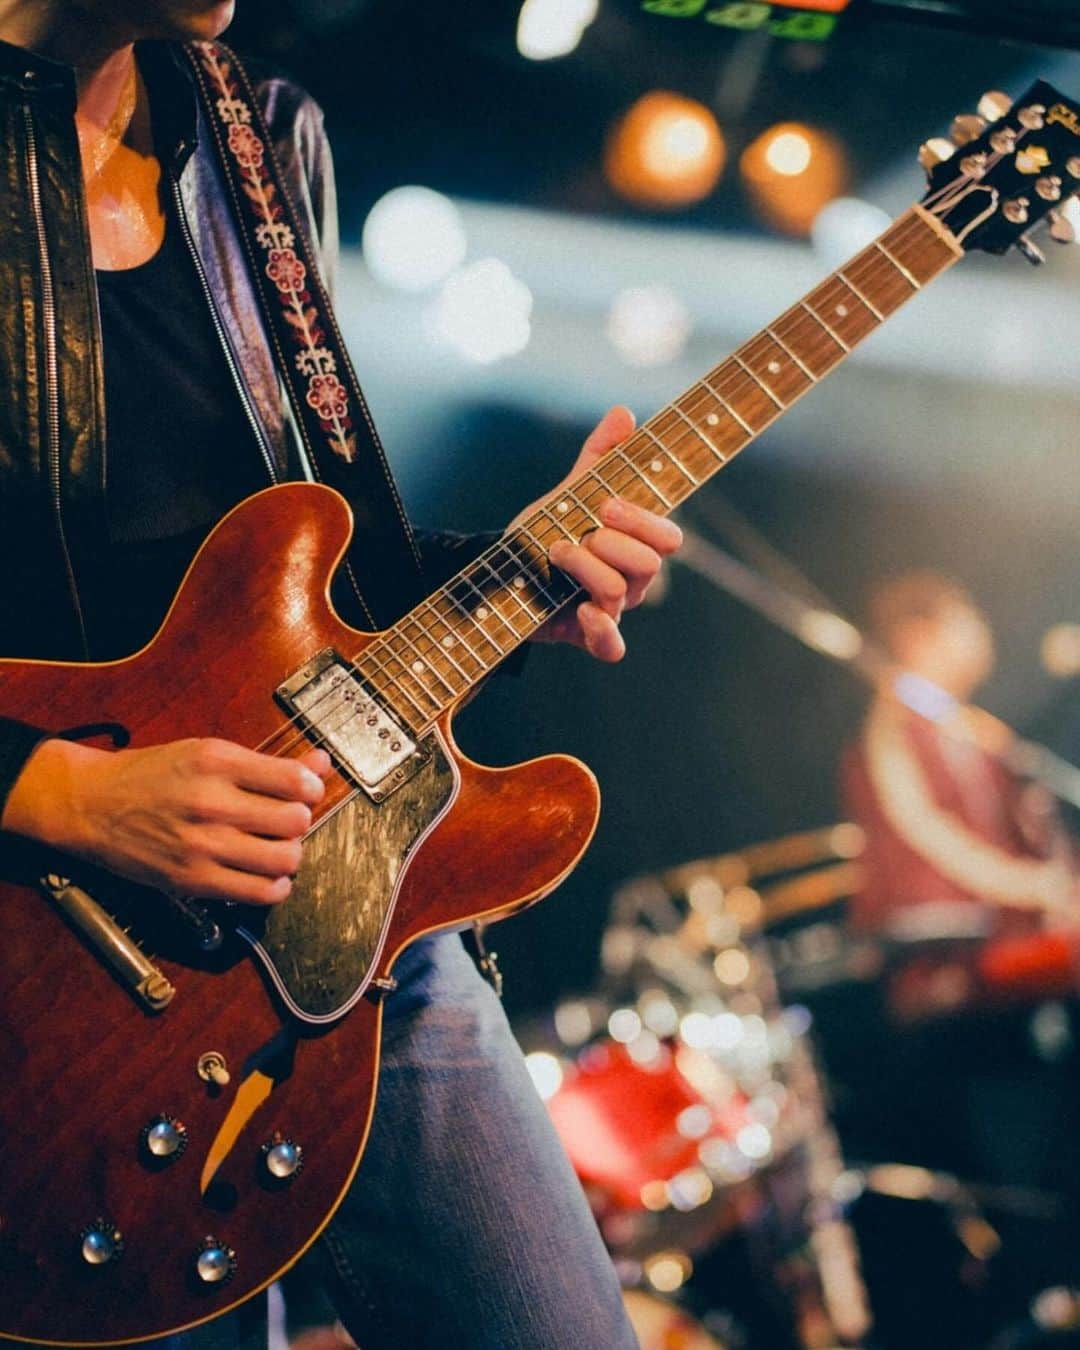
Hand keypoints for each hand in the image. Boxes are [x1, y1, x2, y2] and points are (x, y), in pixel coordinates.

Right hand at [1, 737, 332, 904]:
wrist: (92, 804)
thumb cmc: (152, 775)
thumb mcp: (208, 753)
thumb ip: (268, 764)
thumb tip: (321, 762)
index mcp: (217, 762)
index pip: (294, 780)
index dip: (312, 788)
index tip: (307, 792)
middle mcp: (211, 802)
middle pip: (295, 821)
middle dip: (300, 821)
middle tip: (287, 820)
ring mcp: (201, 844)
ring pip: (284, 859)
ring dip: (290, 855)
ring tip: (277, 848)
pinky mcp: (192, 880)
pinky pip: (258, 893)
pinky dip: (274, 887)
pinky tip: (266, 875)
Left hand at [517, 406, 681, 660]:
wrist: (502, 570)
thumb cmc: (547, 530)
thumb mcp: (571, 490)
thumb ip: (599, 456)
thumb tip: (623, 413)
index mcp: (636, 545)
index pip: (668, 538)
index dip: (644, 521)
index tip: (607, 505)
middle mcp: (630, 581)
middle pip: (649, 565)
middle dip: (612, 542)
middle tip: (583, 528)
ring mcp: (610, 610)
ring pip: (620, 593)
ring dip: (584, 567)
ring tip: (556, 552)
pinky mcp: (585, 636)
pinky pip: (612, 648)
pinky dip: (601, 629)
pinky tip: (580, 608)